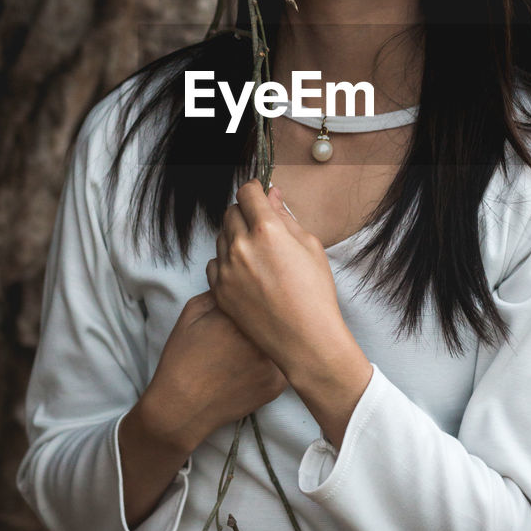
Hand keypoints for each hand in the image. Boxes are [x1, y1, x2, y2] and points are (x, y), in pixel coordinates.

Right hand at [143, 290, 286, 453]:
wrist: (183, 406)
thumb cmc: (182, 357)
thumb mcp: (191, 313)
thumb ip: (218, 291)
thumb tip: (240, 280)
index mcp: (236, 316)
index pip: (259, 292)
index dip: (257, 292)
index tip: (256, 292)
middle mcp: (258, 337)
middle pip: (275, 314)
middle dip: (270, 313)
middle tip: (257, 320)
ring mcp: (270, 362)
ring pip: (284, 338)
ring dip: (278, 336)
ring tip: (256, 343)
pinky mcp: (277, 384)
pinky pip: (285, 363)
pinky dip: (277, 361)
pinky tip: (257, 364)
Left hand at [206, 181, 373, 446]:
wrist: (305, 340)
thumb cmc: (315, 294)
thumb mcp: (310, 246)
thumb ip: (286, 217)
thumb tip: (272, 195)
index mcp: (266, 230)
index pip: (247, 193)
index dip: (254, 190)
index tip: (259, 194)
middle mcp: (241, 246)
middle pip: (231, 212)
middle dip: (245, 212)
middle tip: (261, 224)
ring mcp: (227, 270)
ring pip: (221, 237)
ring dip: (235, 236)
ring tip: (257, 252)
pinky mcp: (219, 290)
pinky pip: (215, 263)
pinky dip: (226, 261)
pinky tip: (245, 271)